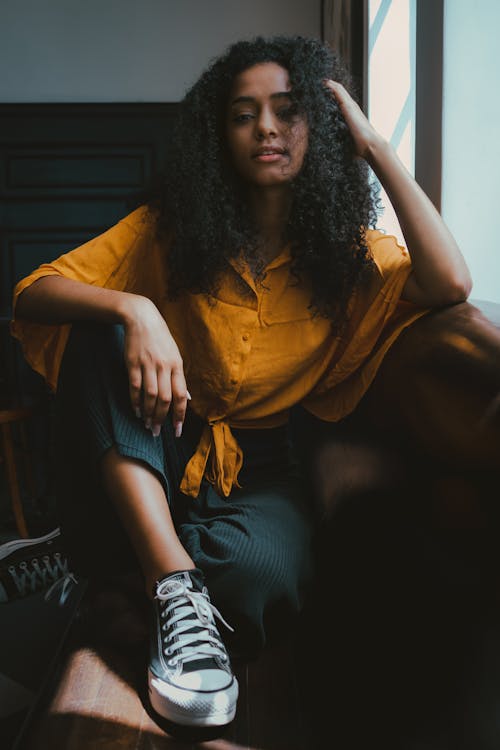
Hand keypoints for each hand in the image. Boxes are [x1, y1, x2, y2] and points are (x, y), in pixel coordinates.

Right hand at [121, 295, 188, 437]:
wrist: (141, 318)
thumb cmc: (160, 339)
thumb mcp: (175, 355)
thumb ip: (179, 377)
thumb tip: (186, 398)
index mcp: (177, 365)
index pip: (180, 396)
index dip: (179, 415)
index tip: (177, 431)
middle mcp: (164, 367)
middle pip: (165, 399)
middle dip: (162, 419)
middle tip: (157, 432)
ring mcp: (148, 365)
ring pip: (150, 395)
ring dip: (148, 413)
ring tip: (147, 425)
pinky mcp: (133, 363)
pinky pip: (135, 386)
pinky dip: (135, 401)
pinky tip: (136, 411)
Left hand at [323, 79, 384, 159]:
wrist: (370, 145)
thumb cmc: (360, 147)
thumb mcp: (347, 141)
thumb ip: (341, 141)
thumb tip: (332, 152)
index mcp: (350, 116)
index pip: (339, 102)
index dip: (331, 97)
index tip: (321, 95)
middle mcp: (351, 108)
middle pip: (339, 94)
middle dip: (329, 89)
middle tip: (317, 85)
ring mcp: (350, 106)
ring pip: (338, 90)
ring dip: (329, 85)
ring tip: (319, 80)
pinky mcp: (348, 106)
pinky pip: (338, 92)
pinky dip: (331, 86)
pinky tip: (324, 82)